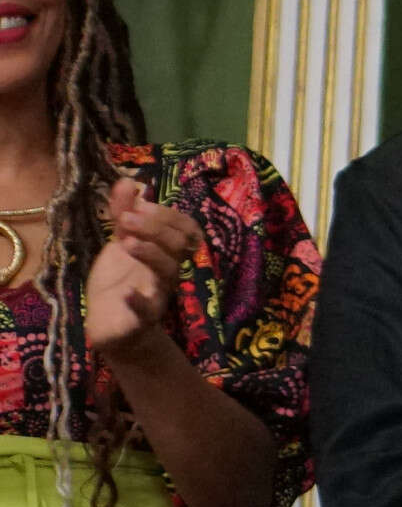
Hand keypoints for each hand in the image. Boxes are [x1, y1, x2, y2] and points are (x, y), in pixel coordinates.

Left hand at [82, 180, 198, 372]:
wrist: (110, 325)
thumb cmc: (119, 281)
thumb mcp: (119, 243)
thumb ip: (123, 213)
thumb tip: (128, 180)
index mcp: (167, 252)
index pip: (186, 228)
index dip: (167, 213)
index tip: (137, 204)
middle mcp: (169, 271)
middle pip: (180, 245)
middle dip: (156, 227)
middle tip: (124, 219)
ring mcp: (158, 294)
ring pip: (169, 271)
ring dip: (151, 253)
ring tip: (126, 242)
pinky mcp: (142, 319)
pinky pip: (148, 311)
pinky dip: (139, 302)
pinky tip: (128, 292)